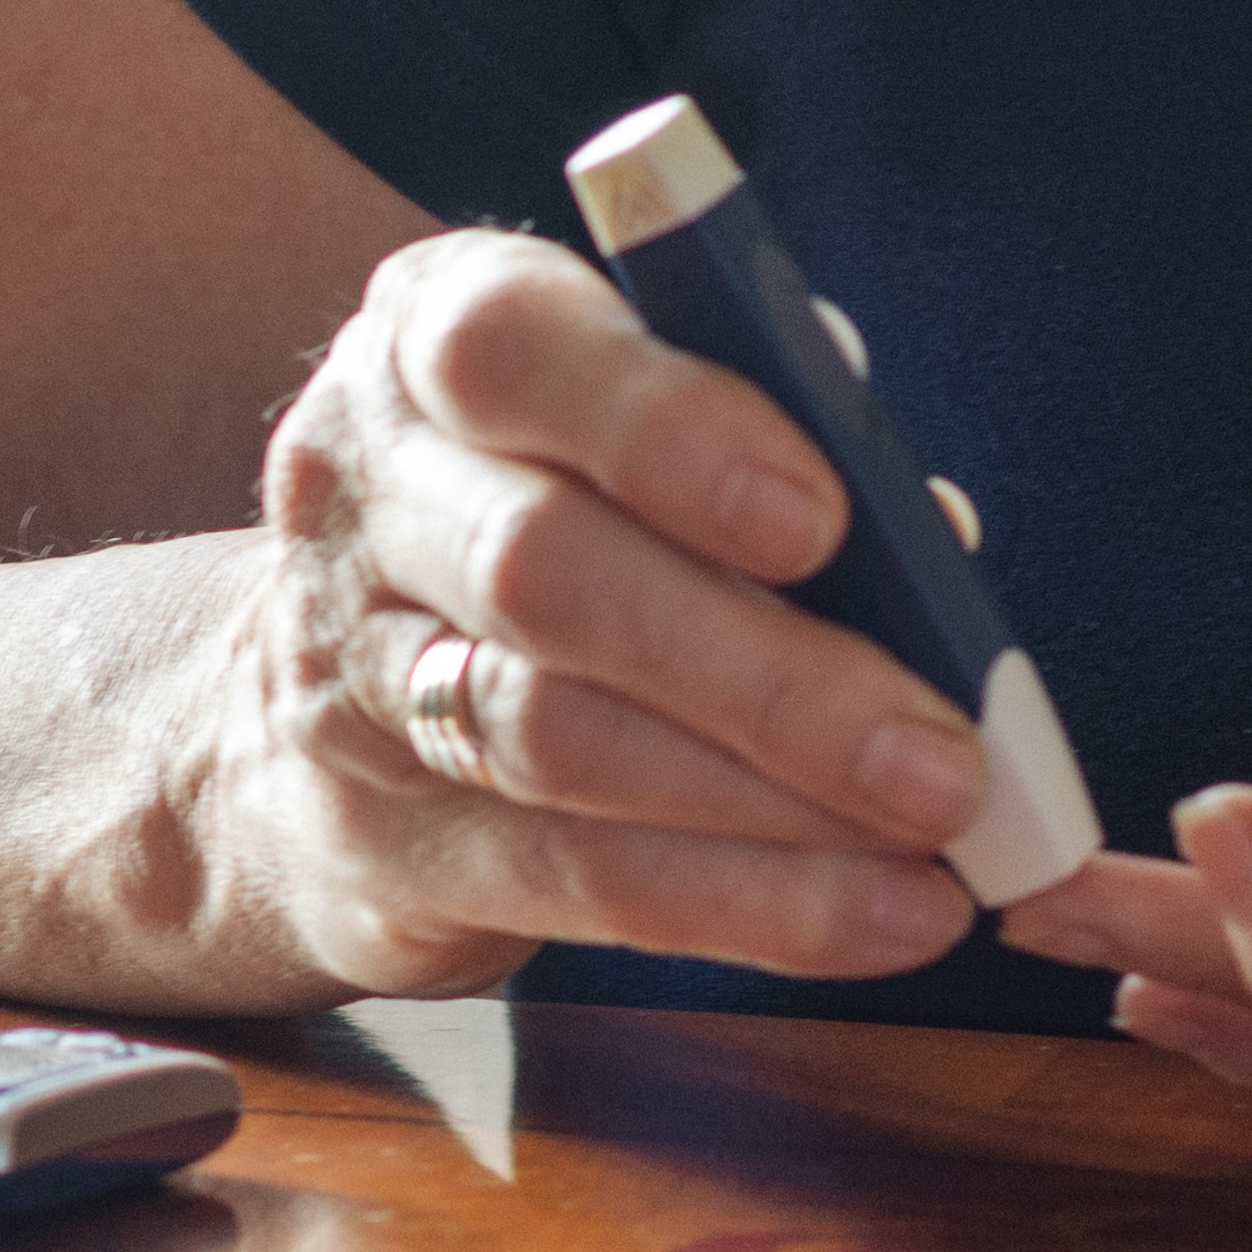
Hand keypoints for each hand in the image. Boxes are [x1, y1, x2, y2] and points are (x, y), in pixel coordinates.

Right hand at [185, 226, 999, 997]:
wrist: (316, 699)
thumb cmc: (549, 510)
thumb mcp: (622, 424)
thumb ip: (765, 445)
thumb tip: (929, 543)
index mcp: (428, 334)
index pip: (506, 350)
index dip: (667, 433)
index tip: (823, 520)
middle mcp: (361, 488)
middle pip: (543, 575)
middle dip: (765, 674)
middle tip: (936, 758)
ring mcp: (347, 673)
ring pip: (557, 742)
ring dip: (773, 808)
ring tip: (930, 846)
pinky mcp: (377, 841)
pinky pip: (572, 879)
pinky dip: (746, 904)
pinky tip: (874, 916)